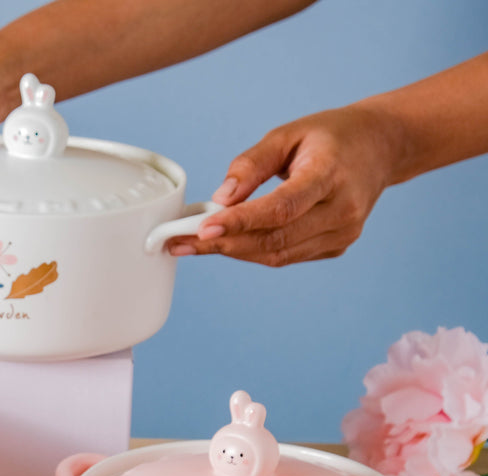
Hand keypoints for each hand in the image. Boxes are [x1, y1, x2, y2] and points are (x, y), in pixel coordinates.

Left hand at [166, 104, 404, 265]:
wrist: (382, 147)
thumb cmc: (331, 136)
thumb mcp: (289, 133)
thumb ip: (252, 164)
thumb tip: (220, 199)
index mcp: (331, 174)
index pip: (281, 207)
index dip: (240, 222)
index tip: (202, 228)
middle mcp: (341, 210)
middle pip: (274, 238)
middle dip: (223, 244)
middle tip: (180, 241)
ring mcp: (342, 233)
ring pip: (276, 254)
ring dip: (232, 251)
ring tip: (192, 244)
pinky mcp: (336, 247)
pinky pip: (285, 256)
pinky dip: (252, 251)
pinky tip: (228, 243)